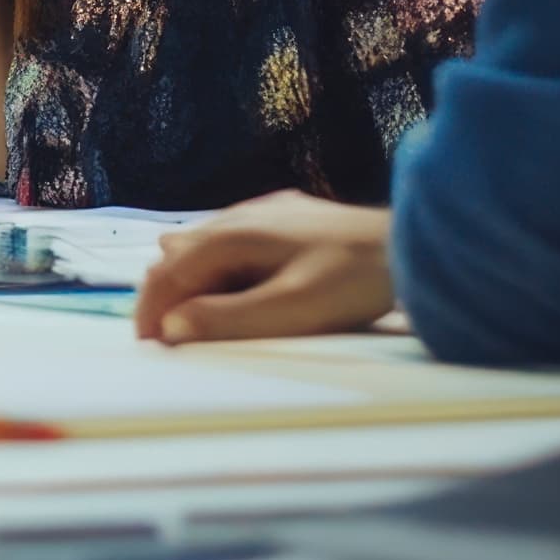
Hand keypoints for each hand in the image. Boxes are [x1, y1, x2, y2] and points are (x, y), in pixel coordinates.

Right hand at [131, 192, 400, 343]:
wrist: (412, 246)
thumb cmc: (352, 279)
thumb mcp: (290, 308)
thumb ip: (228, 317)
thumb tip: (173, 327)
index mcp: (231, 236)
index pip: (168, 273)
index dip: (150, 311)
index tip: (147, 347)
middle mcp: (239, 216)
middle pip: (179, 256)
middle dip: (167, 295)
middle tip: (171, 337)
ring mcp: (264, 213)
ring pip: (205, 245)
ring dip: (193, 279)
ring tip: (200, 316)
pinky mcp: (288, 218)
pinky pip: (234, 241)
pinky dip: (221, 268)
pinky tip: (241, 286)